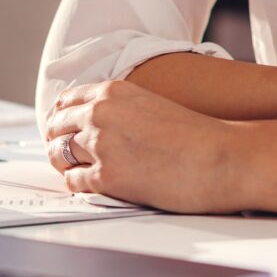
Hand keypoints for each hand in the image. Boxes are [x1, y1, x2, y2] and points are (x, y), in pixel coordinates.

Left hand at [44, 79, 239, 213]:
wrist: (220, 157)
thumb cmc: (196, 135)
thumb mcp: (151, 106)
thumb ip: (121, 110)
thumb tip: (100, 126)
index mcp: (114, 91)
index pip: (66, 101)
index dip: (60, 118)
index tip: (61, 129)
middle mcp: (101, 113)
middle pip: (55, 127)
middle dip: (57, 141)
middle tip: (64, 154)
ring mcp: (101, 144)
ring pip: (57, 154)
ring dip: (63, 164)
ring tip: (77, 171)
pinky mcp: (106, 177)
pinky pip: (73, 182)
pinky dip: (78, 185)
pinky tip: (92, 185)